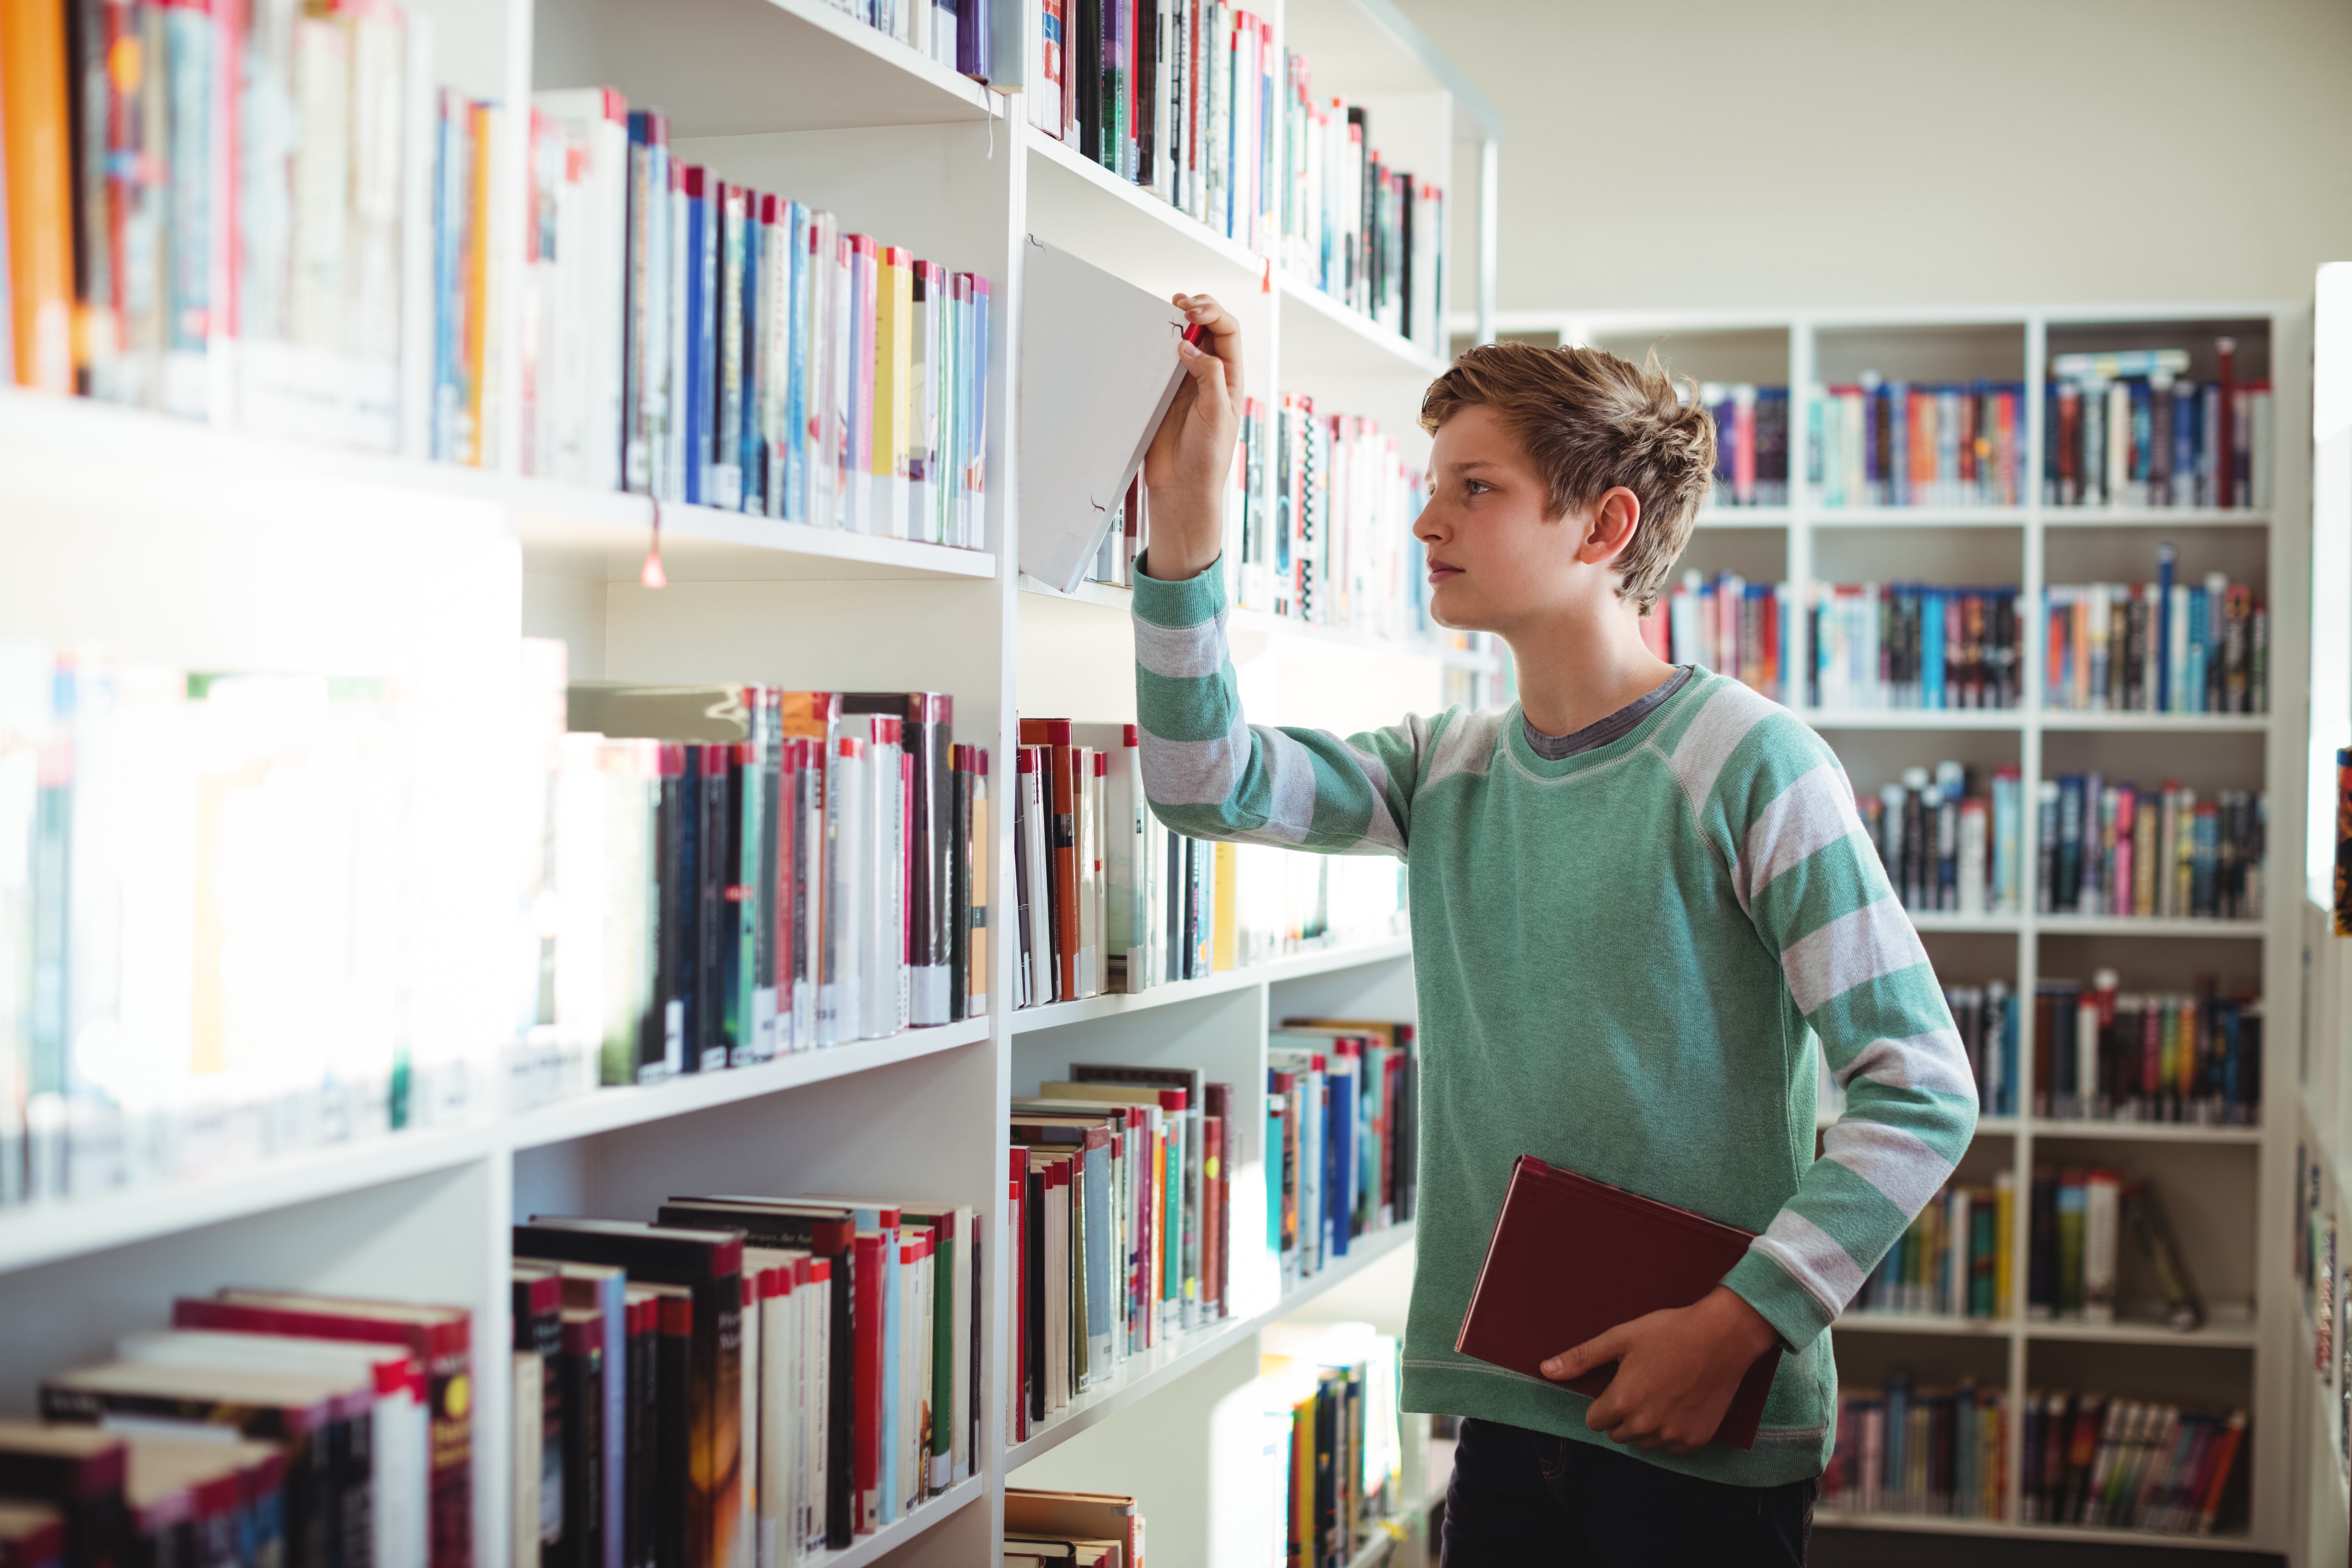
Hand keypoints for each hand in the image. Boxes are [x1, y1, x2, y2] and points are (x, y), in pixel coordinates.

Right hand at [1139, 293, 1243, 580]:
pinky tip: (1150, 335)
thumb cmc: (1207, 458)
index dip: (1213, 315)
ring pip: (1184, 340)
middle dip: (1197, 309)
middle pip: (1207, 328)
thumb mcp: (1217, 415)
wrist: (1182, 489)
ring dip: (1176, 322)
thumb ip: (1209, 377)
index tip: (1192, 314)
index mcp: (1231, 378)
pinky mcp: (1163, 393)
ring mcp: (1185, 382)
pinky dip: (1156, 345)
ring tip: (1167, 307)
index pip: (1227, 333)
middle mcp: (1210, 375)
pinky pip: (1161, 361)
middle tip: (1179, 304)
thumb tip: (1189, 347)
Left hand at [1542, 1286, 1778, 1454]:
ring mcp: (1672, 1435)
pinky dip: (1671, 1432)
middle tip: (1641, 1385)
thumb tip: (1545, 1370)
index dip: (1603, 1402)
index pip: (1594, 1421)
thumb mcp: (1621, 1338)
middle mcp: (1646, 1425)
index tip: (1618, 1384)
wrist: (1722, 1336)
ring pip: (1644, 1443)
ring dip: (1645, 1426)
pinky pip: (1672, 1447)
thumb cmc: (1669, 1332)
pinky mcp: (1696, 1439)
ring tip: (1660, 1393)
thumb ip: (1582, 1358)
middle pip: (1617, 1434)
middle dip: (1622, 1414)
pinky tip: (1680, 1404)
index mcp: (1623, 1402)